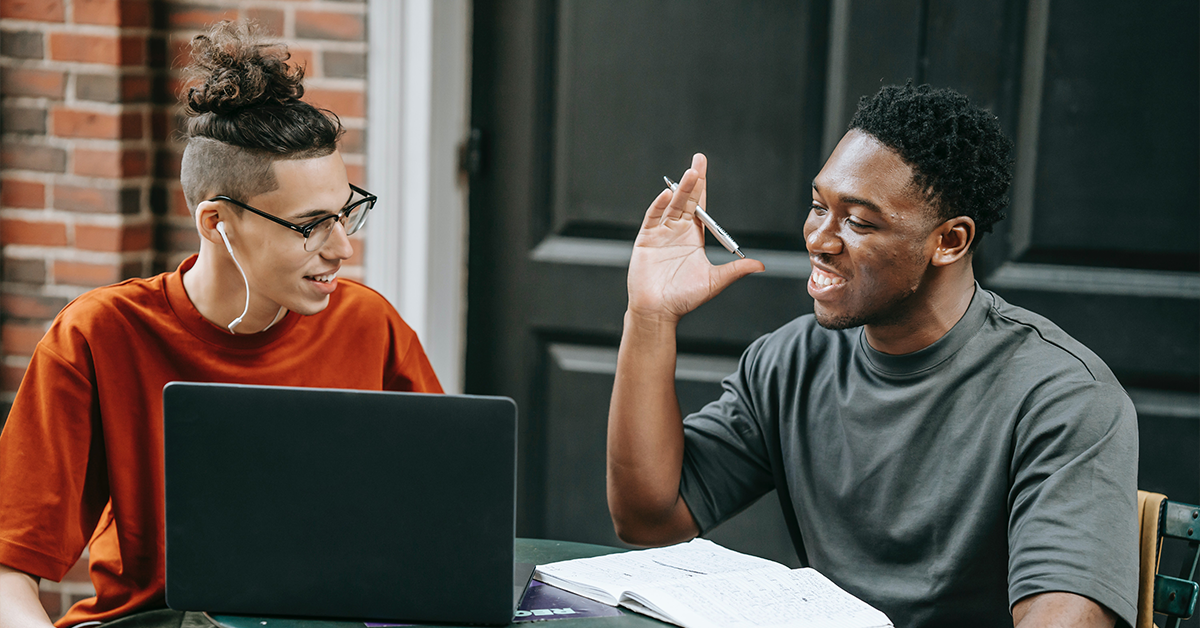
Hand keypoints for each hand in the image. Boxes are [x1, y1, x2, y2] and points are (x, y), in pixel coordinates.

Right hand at [627, 153, 763, 323]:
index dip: (703, 188)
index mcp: (694, 238)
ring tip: (690, 174)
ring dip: (680, 190)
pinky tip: (668, 195)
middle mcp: (677, 231)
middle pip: (687, 200)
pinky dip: (660, 206)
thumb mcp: (714, 282)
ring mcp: (661, 234)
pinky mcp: (646, 240)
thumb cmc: (684, 299)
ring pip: (672, 206)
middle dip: (693, 180)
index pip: (700, 207)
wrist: (658, 311)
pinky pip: (653, 218)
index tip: (704, 169)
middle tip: (699, 160)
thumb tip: (760, 265)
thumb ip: (735, 270)